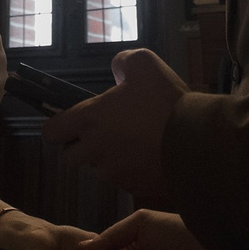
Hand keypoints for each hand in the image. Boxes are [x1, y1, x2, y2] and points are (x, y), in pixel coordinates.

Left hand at [42, 49, 187, 199]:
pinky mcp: (133, 187)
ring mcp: (114, 172)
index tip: (69, 122)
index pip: (52, 132)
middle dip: (82, 146)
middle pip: (71, 157)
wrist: (196, 141)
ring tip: (134, 142)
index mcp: (90, 119)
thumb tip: (117, 70)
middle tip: (104, 132)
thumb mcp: (143, 63)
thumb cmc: (165, 101)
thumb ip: (122, 62)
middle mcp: (95, 149)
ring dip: (108, 158)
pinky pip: (123, 179)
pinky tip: (149, 155)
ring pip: (99, 168)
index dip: (57, 127)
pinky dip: (131, 170)